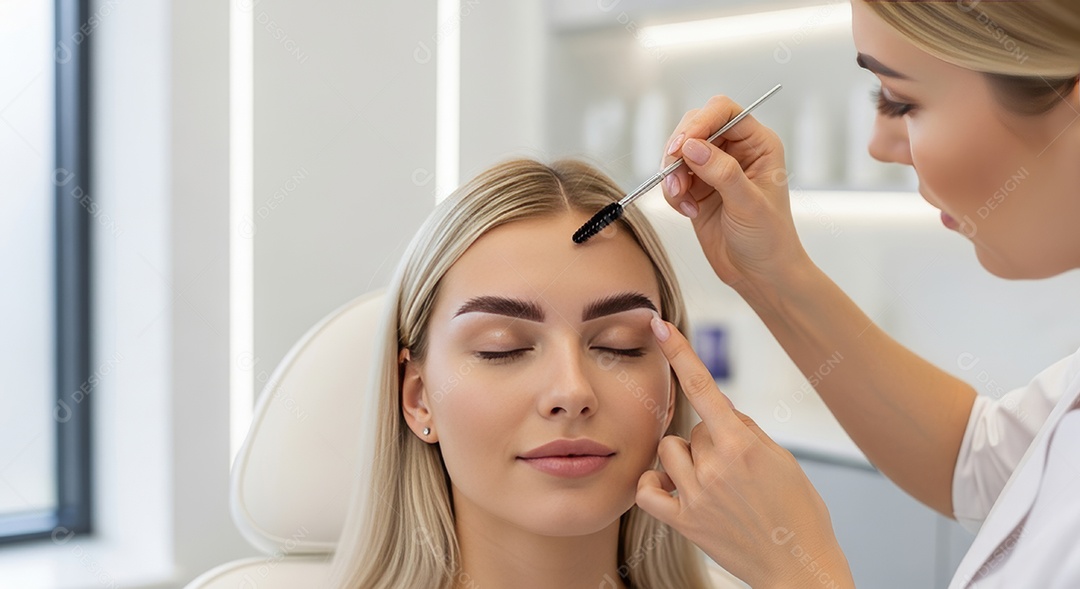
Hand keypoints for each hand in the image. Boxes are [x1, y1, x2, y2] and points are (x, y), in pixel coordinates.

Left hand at [636, 314, 853, 588]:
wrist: (799, 569)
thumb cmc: (799, 512)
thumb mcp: (783, 461)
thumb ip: (747, 431)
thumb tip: (719, 411)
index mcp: (743, 445)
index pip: (703, 386)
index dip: (679, 352)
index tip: (659, 324)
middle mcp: (715, 466)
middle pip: (694, 427)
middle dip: (712, 439)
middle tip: (737, 467)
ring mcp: (696, 495)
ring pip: (669, 450)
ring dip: (685, 459)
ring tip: (711, 479)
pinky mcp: (683, 521)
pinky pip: (647, 489)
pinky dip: (654, 484)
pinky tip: (671, 487)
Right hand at [661, 95, 809, 295]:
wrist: (760, 275)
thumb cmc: (769, 239)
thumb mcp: (748, 204)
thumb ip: (721, 173)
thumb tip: (692, 146)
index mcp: (758, 144)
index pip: (724, 112)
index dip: (700, 122)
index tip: (682, 144)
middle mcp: (736, 151)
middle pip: (696, 127)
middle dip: (680, 149)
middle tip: (672, 173)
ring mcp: (714, 170)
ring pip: (680, 153)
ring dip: (672, 174)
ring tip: (681, 199)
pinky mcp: (698, 189)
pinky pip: (674, 179)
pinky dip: (673, 193)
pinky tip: (688, 212)